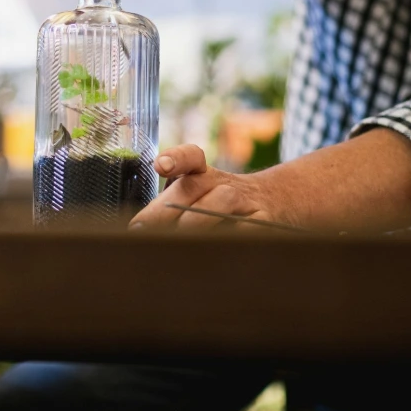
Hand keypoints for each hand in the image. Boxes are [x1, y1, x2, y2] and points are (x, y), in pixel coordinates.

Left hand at [131, 144, 282, 229]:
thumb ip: (169, 208)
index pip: (190, 156)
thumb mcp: (196, 196)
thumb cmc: (218, 203)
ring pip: (222, 201)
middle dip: (165, 209)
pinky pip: (247, 228)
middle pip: (193, 186)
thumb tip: (138, 231)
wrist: (273, 201)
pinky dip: (229, 238)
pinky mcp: (264, 220)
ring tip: (175, 240)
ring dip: (197, 220)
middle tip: (142, 230)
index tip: (161, 166)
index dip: (176, 158)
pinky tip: (211, 254)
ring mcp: (244, 199)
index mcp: (201, 173)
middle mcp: (221, 182)